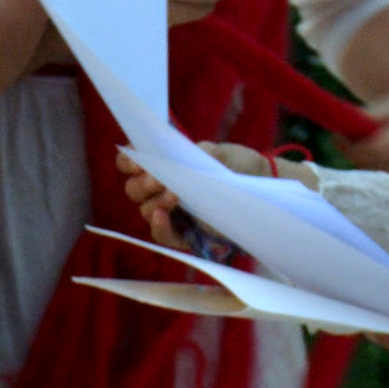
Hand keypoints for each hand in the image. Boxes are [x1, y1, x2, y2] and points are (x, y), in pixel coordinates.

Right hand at [118, 141, 270, 247]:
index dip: (127, 161)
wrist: (260, 183)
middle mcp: (161, 189)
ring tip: (174, 195)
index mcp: (163, 165)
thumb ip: (200, 152)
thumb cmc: (236, 163)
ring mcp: (172, 213)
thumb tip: (182, 160)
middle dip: (141, 184)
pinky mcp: (185, 234)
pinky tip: (162, 216)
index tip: (136, 160)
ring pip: (147, 210)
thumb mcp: (221, 152)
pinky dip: (160, 226)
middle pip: (134, 189)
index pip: (132, 164)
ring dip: (155, 202)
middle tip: (156, 179)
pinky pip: (164, 235)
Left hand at [344, 77, 388, 170]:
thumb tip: (341, 132)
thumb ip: (371, 118)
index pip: (378, 149)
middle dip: (360, 157)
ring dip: (372, 167)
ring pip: (388, 180)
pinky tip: (387, 160)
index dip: (353, 148)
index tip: (337, 137)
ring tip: (371, 147)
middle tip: (349, 141)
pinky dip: (386, 175)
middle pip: (380, 168)